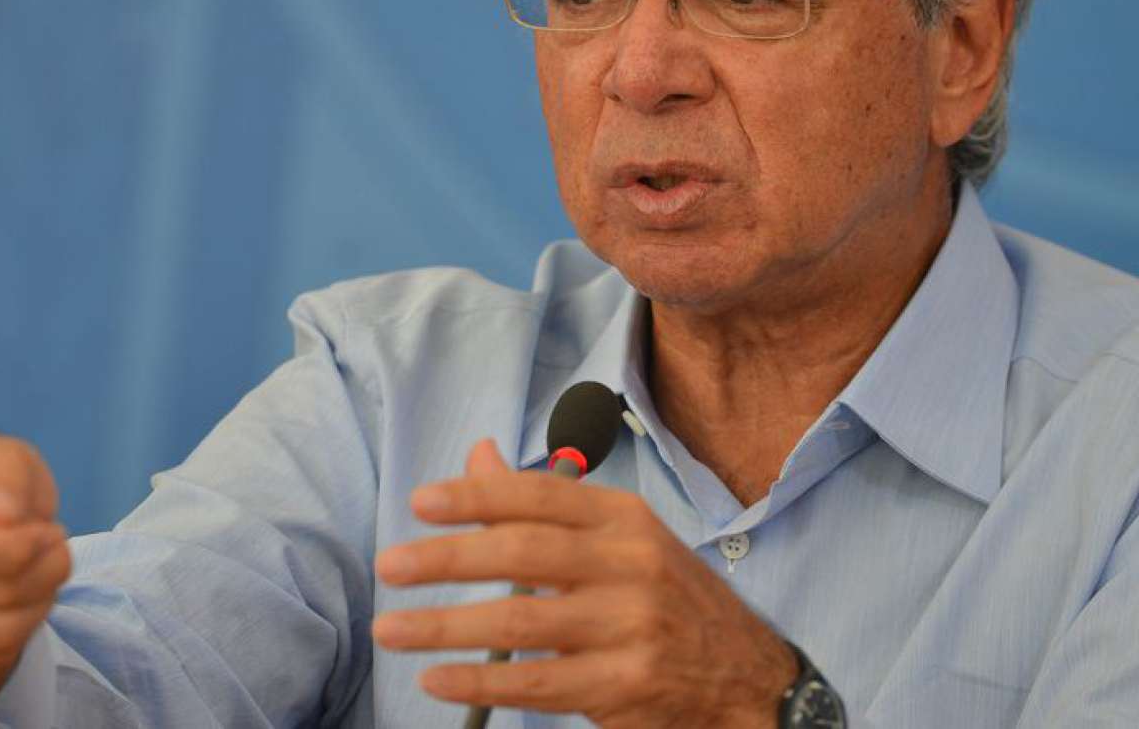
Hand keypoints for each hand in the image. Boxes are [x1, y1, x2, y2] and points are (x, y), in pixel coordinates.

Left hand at [371, 439, 797, 727]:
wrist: (748, 679)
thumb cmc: (668, 602)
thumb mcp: (619, 541)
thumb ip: (544, 505)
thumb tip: (476, 455)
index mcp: (625, 519)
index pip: (542, 493)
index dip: (477, 495)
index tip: (421, 501)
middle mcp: (631, 564)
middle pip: (524, 551)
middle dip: (448, 556)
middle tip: (391, 564)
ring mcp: (631, 625)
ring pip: (521, 620)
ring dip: (445, 625)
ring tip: (391, 628)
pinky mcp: (625, 683)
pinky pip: (538, 682)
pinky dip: (481, 680)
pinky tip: (437, 679)